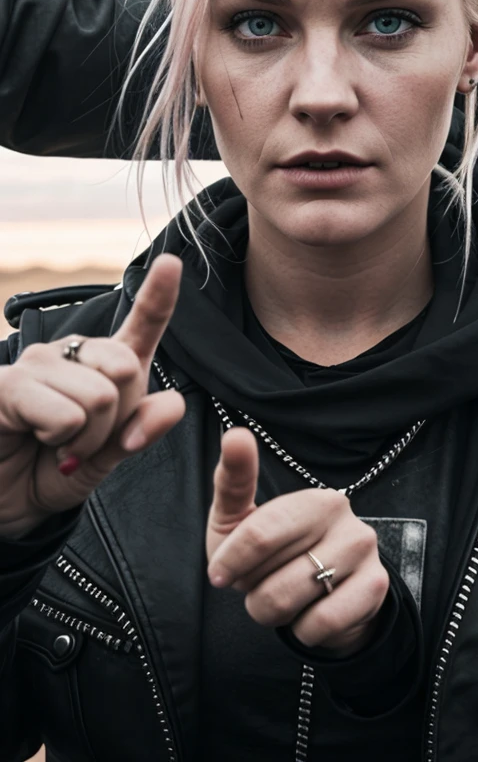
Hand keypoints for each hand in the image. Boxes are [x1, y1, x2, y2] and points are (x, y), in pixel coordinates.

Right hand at [0, 254, 184, 539]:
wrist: (6, 501)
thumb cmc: (54, 468)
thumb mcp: (110, 455)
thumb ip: (144, 428)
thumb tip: (173, 405)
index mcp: (106, 364)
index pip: (140, 323)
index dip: (159, 294)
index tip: (172, 263)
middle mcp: (73, 353)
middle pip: (128, 370)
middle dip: (116, 421)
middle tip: (83, 441)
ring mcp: (38, 363)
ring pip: (100, 397)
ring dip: (85, 439)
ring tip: (57, 444)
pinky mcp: (8, 385)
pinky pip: (65, 414)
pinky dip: (60, 439)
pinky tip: (34, 438)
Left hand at [206, 427, 389, 655]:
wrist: (322, 595)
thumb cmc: (271, 553)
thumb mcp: (241, 518)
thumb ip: (233, 482)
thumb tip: (236, 435)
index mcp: (312, 498)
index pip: (260, 534)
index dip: (232, 563)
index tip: (218, 576)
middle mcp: (345, 517)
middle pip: (270, 575)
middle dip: (253, 590)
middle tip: (261, 583)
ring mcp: (364, 552)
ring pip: (291, 601)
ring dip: (273, 613)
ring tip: (283, 598)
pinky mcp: (376, 588)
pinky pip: (319, 624)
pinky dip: (303, 630)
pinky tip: (310, 614)